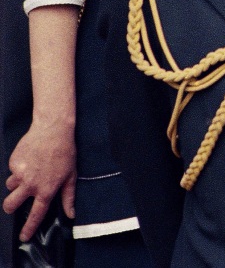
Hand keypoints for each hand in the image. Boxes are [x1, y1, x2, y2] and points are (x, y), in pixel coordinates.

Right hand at [3, 120, 75, 240]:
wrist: (53, 130)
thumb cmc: (65, 152)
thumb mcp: (71, 175)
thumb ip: (69, 196)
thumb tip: (71, 214)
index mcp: (46, 189)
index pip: (36, 214)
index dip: (29, 228)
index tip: (23, 237)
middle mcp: (31, 184)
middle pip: (10, 205)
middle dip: (10, 208)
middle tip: (14, 204)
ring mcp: (20, 174)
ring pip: (10, 186)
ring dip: (16, 185)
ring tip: (29, 172)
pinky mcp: (13, 163)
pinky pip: (12, 171)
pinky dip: (18, 169)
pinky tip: (30, 159)